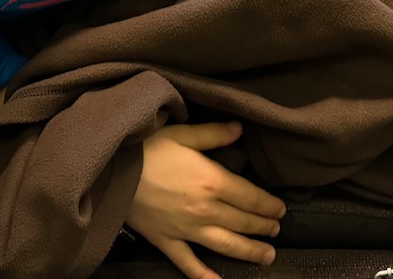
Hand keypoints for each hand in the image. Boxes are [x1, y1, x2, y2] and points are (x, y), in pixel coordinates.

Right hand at [127, 122, 285, 278]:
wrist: (112, 172)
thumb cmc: (147, 149)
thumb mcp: (183, 134)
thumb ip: (214, 134)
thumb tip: (239, 129)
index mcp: (212, 181)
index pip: (250, 197)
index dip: (268, 205)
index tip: (280, 210)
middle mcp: (205, 210)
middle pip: (242, 222)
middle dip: (263, 227)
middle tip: (276, 230)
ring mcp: (186, 230)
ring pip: (226, 245)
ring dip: (249, 252)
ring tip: (267, 256)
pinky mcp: (167, 241)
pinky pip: (189, 264)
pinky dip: (204, 276)